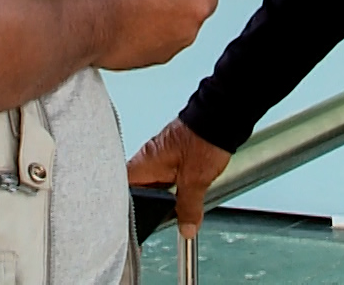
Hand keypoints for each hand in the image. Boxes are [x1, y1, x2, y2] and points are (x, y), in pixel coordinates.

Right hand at [128, 118, 232, 237]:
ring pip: (153, 182)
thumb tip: (186, 228)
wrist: (222, 115)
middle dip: (149, 204)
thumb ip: (188, 207)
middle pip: (137, 189)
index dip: (126, 208)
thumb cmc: (204, 138)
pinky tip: (183, 192)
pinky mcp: (172, 152)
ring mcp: (159, 154)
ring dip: (163, 195)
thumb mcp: (196, 181)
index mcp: (144, 163)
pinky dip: (172, 185)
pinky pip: (165, 174)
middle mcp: (147, 157)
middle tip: (159, 215)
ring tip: (174, 204)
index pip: (121, 189)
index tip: (135, 221)